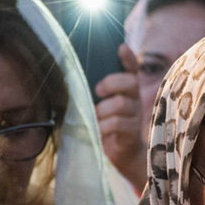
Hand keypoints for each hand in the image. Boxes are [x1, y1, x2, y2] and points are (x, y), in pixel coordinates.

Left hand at [95, 43, 147, 190]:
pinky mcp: (132, 133)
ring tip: (95, 118)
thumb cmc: (106, 127)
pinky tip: (97, 130)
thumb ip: (94, 94)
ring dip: (102, 111)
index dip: (128, 58)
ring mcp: (135, 116)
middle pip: (130, 83)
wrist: (121, 156)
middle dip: (112, 83)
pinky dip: (103, 127)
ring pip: (120, 105)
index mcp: (127, 90)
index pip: (132, 69)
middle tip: (97, 91)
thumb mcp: (101, 107)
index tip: (121, 48)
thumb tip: (69, 78)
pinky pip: (117, 124)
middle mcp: (135, 100)